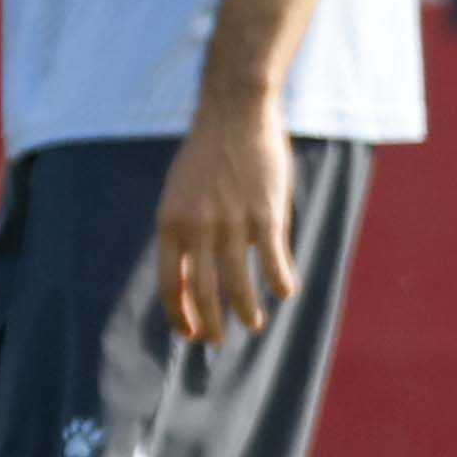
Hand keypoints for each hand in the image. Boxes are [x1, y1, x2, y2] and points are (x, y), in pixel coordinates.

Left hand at [157, 100, 296, 343]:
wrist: (235, 113)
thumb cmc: (207, 157)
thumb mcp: (180, 195)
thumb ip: (184, 235)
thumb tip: (192, 280)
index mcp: (171, 224)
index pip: (172, 285)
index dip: (181, 316)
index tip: (191, 334)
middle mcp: (199, 227)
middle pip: (205, 292)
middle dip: (212, 324)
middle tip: (219, 342)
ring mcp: (234, 221)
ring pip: (240, 283)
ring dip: (248, 312)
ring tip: (255, 325)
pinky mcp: (267, 214)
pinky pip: (274, 260)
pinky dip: (281, 281)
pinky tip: (286, 292)